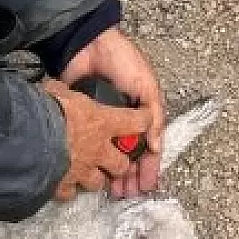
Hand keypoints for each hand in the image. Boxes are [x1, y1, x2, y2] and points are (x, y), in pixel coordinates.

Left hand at [62, 28, 165, 196]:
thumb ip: (152, 117)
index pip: (148, 147)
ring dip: (111, 173)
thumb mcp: (146, 87)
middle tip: (126, 193)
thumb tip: (155, 147)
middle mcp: (122, 121)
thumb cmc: (122, 61)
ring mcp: (102, 122)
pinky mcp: (83, 120)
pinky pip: (88, 145)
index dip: (149, 167)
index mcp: (141, 114)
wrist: (88, 45)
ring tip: (111, 188)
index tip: (146, 185)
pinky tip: (90, 172)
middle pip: (128, 156)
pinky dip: (91, 159)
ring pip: (108, 155)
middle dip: (129, 176)